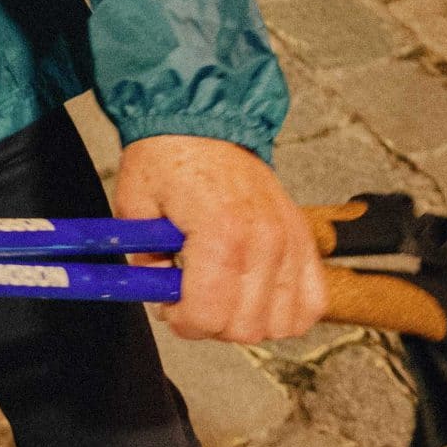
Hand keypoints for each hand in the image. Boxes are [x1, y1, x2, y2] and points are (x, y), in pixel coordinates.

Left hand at [112, 134, 324, 342]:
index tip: (170, 307)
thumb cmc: (170, 155)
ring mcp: (290, 240)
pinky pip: (311, 302)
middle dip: (211, 323)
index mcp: (221, 231)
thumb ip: (142, 259)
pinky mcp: (303, 238)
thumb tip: (154, 292)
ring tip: (223, 294)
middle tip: (191, 298)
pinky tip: (258, 296)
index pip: (210, 315)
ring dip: (249, 320)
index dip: (183, 321)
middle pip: (246, 327)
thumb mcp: (135, 204)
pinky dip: (287, 311)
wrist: (204, 120)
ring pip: (281, 323)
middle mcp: (264, 239)